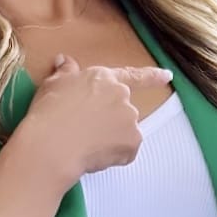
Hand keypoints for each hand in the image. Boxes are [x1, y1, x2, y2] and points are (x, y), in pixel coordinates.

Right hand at [17, 53, 173, 184]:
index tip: (167, 76)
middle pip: (122, 110)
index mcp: (103, 78)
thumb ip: (65, 72)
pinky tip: (94, 154)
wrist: (52, 144)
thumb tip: (64, 61)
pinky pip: (126, 151)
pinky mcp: (133, 141)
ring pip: (124, 131)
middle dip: (108, 120)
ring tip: (85, 142)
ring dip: (111, 137)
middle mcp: (121, 94)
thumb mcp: (53, 85)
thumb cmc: (49, 113)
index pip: (132, 75)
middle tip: (84, 131)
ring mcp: (130, 118)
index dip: (152, 76)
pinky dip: (114, 155)